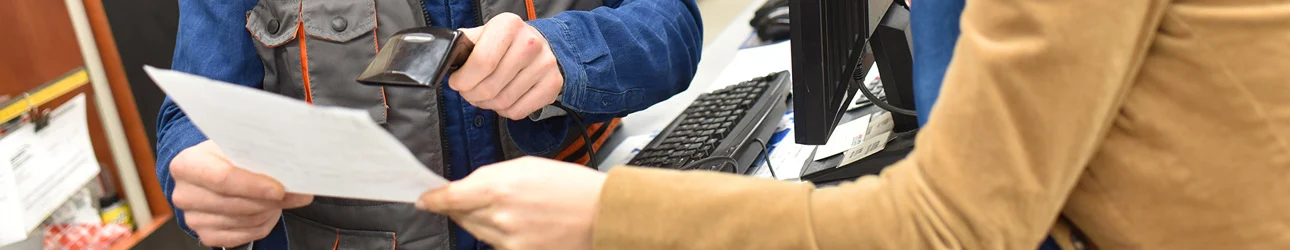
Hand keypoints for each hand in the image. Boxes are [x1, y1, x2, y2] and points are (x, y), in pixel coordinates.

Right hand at [169, 141, 313, 246]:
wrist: (211, 173)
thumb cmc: (226, 158)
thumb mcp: (237, 147)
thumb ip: (258, 157)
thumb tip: (291, 172)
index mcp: (187, 165)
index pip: (223, 178)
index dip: (254, 186)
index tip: (279, 189)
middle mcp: (184, 194)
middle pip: (235, 203)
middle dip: (268, 200)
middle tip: (293, 193)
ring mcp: (193, 218)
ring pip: (243, 221)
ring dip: (268, 211)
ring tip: (277, 198)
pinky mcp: (206, 235)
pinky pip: (244, 236)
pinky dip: (262, 224)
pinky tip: (267, 211)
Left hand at [417, 157, 604, 249]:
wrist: (600, 214)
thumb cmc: (570, 186)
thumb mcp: (526, 166)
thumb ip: (490, 176)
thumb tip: (464, 188)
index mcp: (499, 187)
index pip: (449, 198)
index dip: (433, 199)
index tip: (425, 199)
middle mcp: (500, 216)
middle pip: (460, 216)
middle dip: (461, 207)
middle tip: (478, 198)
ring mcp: (509, 240)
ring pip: (477, 231)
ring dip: (482, 220)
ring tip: (512, 208)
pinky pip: (496, 244)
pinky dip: (500, 234)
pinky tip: (521, 224)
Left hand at [450, 12, 562, 119]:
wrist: (539, 44)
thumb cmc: (505, 42)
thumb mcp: (484, 34)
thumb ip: (464, 46)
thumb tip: (443, 61)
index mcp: (509, 25)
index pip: (482, 62)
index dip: (463, 79)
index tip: (456, 82)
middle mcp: (530, 43)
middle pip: (490, 87)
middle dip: (471, 95)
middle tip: (468, 92)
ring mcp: (545, 65)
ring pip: (503, 102)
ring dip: (486, 104)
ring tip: (484, 96)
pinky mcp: (553, 85)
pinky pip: (518, 111)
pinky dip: (504, 111)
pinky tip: (503, 99)